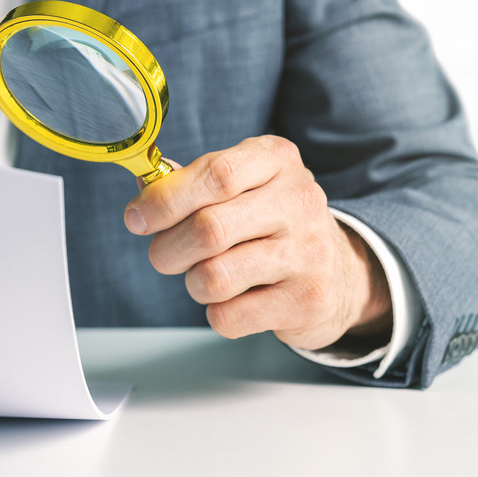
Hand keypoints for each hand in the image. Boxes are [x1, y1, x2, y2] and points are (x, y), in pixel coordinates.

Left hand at [123, 136, 390, 349]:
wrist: (340, 273)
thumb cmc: (271, 223)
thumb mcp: (241, 185)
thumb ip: (191, 182)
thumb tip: (143, 189)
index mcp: (275, 160)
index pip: (215, 173)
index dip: (165, 199)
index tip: (137, 218)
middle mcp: (298, 201)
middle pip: (208, 228)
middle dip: (167, 249)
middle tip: (165, 256)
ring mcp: (308, 252)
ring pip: (214, 277)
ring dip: (193, 283)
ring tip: (208, 277)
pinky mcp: (307, 301)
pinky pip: (230, 316)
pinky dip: (219, 313)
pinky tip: (238, 300)